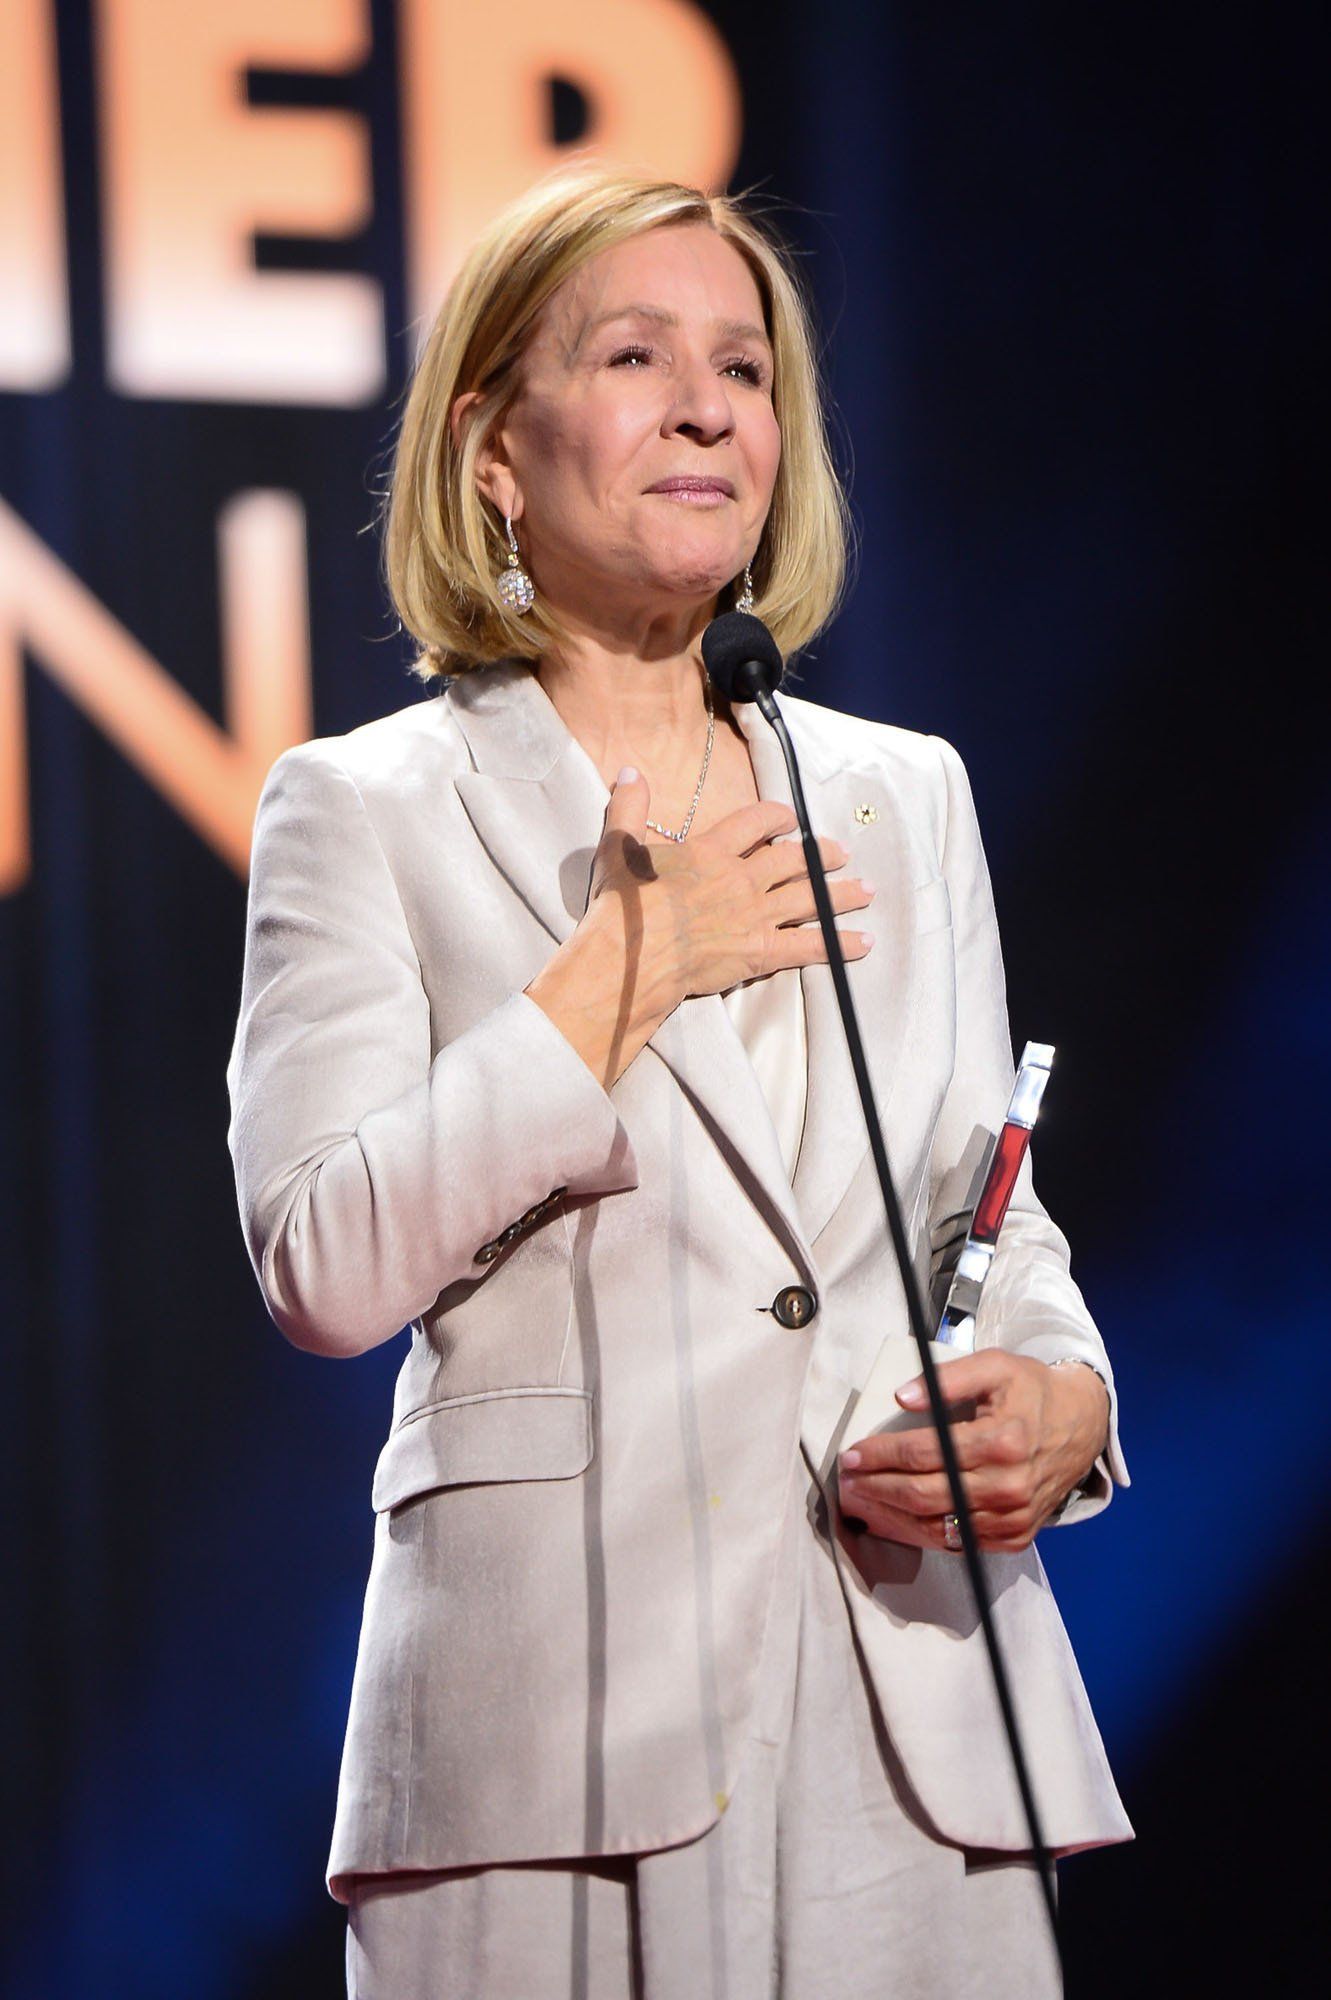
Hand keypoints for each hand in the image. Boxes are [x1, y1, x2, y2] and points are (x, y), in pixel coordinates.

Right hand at [589, 768, 874, 1012]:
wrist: (632, 955)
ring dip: (842, 894)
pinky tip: (862, 943)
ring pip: (810, 898)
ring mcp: (755, 915)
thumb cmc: (623, 905)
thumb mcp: (619, 848)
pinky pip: (809, 946)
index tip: (791, 819)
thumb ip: (628, 808)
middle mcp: (741, 878)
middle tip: (841, 853)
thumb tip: (629, 771)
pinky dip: (838, 945)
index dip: (777, 817)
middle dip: (821, 855)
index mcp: (711, 851)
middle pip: (793, 860)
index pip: (755, 822)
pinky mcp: (761, 952)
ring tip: (866, 890)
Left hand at [837, 1352, 1110, 1554]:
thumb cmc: (1030, 1391)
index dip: (883, 1454)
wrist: (1081, 1424)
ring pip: (937, 1526)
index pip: (926, 1452)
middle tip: (847, 1482)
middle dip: (877, 1489)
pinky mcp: (1016, 1536)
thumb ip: (947, 1378)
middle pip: (925, 1494)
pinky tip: (895, 1522)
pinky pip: (958, 1543)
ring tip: (860, 1503)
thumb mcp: (994, 1366)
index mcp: (1003, 1440)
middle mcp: (1010, 1485)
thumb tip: (902, 1397)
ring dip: (891, 1518)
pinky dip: (922, 1535)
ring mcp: (1014, 1516)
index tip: (852, 1454)